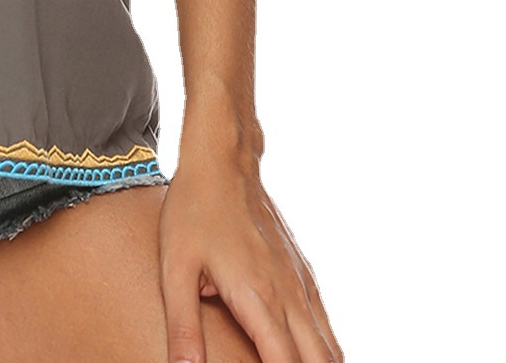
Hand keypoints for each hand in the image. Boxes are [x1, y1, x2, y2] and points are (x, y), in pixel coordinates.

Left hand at [157, 142, 341, 362]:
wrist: (222, 161)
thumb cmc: (193, 211)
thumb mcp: (175, 269)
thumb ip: (183, 327)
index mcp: (259, 299)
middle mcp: (290, 296)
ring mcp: (302, 284)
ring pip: (330, 351)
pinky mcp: (304, 274)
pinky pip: (326, 327)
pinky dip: (324, 353)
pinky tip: (307, 357)